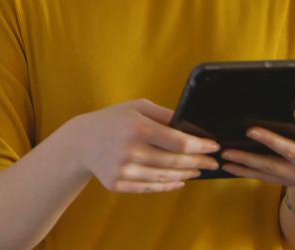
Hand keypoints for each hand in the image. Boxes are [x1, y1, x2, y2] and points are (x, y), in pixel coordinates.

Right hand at [69, 99, 220, 193]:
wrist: (81, 142)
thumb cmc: (113, 120)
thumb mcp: (137, 107)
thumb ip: (164, 114)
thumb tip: (192, 124)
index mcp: (137, 128)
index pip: (179, 142)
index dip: (200, 147)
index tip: (213, 147)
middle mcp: (130, 151)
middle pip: (175, 162)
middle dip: (198, 163)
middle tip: (212, 163)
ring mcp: (123, 170)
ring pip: (164, 177)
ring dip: (185, 174)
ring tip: (197, 170)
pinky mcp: (117, 184)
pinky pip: (149, 187)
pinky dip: (167, 185)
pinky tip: (178, 180)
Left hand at [220, 106, 294, 189]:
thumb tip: (291, 107)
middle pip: (290, 152)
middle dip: (270, 141)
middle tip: (250, 131)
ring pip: (270, 167)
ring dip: (247, 160)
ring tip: (227, 152)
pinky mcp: (286, 182)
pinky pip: (262, 177)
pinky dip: (244, 171)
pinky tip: (228, 165)